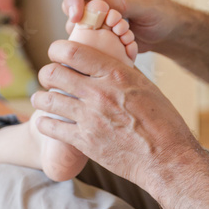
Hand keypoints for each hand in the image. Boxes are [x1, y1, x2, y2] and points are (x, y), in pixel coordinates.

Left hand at [31, 39, 202, 191]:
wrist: (167, 159)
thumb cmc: (162, 121)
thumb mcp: (146, 86)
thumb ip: (122, 72)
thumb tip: (107, 60)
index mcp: (115, 74)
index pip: (72, 51)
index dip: (57, 49)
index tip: (56, 53)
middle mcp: (98, 93)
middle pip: (52, 73)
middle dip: (46, 73)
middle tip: (49, 78)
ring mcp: (89, 118)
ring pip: (46, 100)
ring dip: (41, 98)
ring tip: (43, 99)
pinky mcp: (84, 142)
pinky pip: (50, 127)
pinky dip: (44, 123)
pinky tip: (46, 122)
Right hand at [62, 0, 185, 54]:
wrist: (167, 31)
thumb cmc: (163, 14)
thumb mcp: (148, 7)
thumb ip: (123, 4)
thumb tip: (97, 7)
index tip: (77, 17)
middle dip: (77, 16)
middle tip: (92, 32)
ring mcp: (98, 7)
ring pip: (76, 17)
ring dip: (85, 30)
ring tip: (111, 37)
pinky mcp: (98, 23)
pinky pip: (84, 30)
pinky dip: (91, 39)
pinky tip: (109, 44)